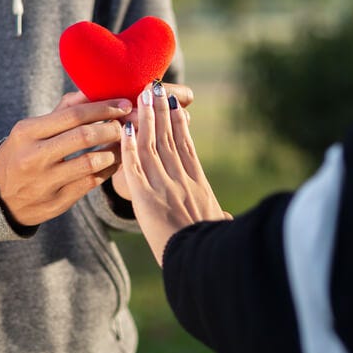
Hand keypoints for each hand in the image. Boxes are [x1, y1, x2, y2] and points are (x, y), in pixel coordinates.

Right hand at [0, 92, 131, 225]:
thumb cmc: (23, 153)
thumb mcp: (31, 130)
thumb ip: (62, 111)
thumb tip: (91, 91)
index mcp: (27, 132)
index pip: (73, 115)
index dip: (103, 108)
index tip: (124, 105)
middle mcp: (33, 157)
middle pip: (84, 137)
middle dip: (112, 128)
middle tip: (126, 125)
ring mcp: (45, 182)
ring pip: (91, 162)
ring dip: (115, 151)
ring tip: (125, 143)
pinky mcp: (56, 202)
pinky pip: (91, 183)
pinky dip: (108, 170)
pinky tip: (115, 161)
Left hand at [120, 83, 229, 265]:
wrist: (206, 263)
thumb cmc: (218, 250)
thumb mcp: (221, 229)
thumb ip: (220, 218)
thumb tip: (228, 219)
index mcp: (199, 185)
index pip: (186, 148)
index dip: (180, 125)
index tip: (175, 107)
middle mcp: (182, 180)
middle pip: (169, 138)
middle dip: (162, 111)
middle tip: (155, 89)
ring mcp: (164, 187)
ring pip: (152, 145)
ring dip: (146, 118)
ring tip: (140, 97)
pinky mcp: (146, 198)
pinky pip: (134, 167)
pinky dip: (129, 147)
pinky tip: (124, 129)